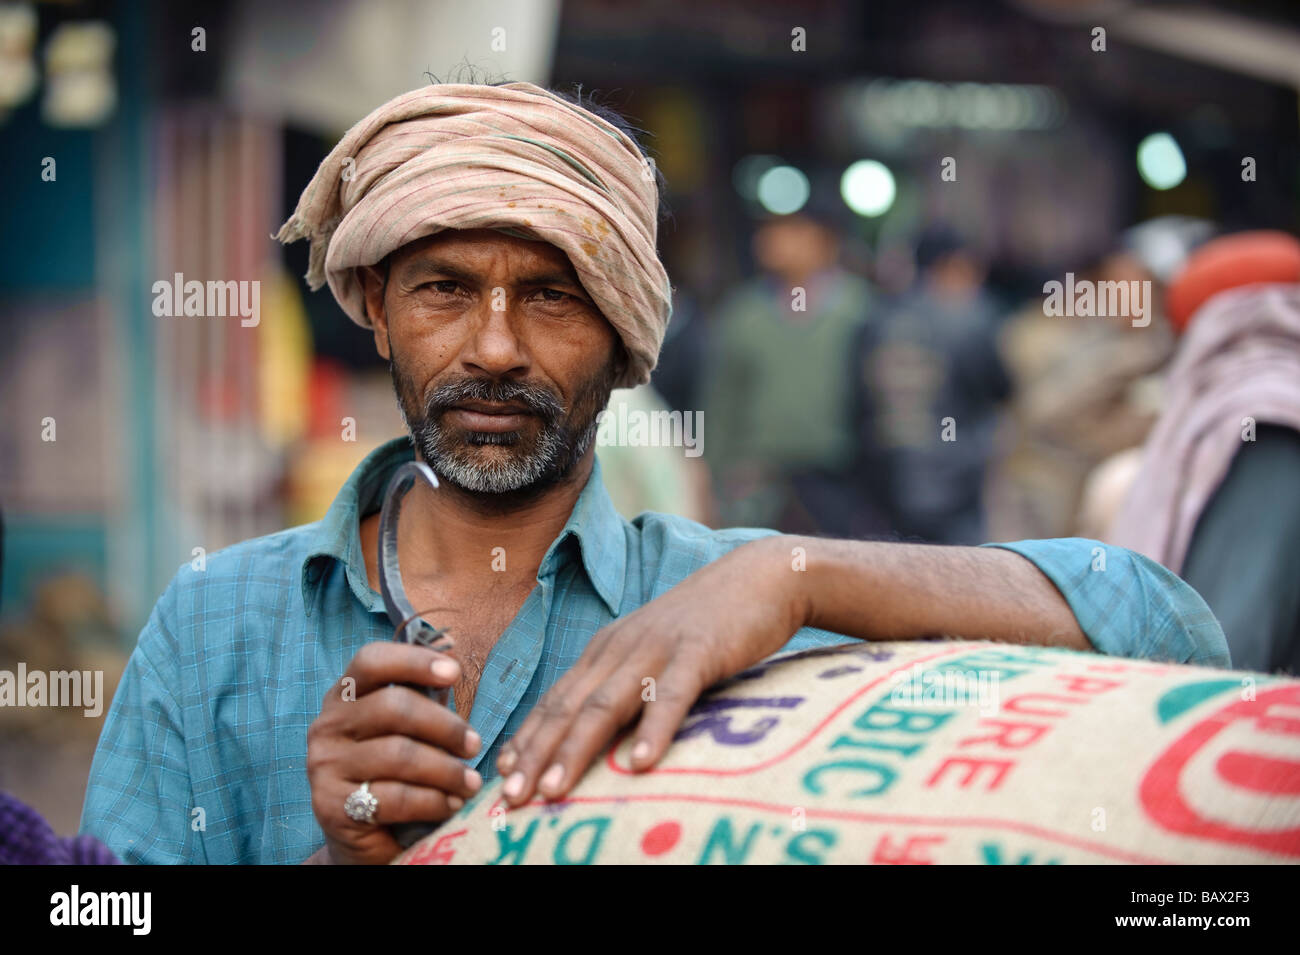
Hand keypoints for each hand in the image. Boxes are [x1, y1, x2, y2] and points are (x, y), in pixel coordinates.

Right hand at [306, 641, 483, 863]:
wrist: (364, 840)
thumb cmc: (395, 774)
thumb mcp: (409, 730)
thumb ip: (424, 694)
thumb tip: (450, 646)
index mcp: (344, 697)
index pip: (371, 661)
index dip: (413, 660)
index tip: (455, 672)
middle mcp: (327, 726)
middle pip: (393, 707)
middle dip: (445, 725)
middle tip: (475, 744)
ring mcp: (324, 766)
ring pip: (399, 754)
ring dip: (447, 769)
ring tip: (471, 783)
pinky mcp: (332, 807)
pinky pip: (395, 797)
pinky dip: (433, 801)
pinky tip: (451, 805)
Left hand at [495, 535, 803, 805]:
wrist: (760, 577)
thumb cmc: (709, 625)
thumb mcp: (656, 653)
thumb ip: (628, 686)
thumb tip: (606, 739)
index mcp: (607, 649)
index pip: (555, 699)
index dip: (526, 738)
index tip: (500, 777)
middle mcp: (620, 648)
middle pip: (567, 706)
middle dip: (534, 754)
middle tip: (509, 798)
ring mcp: (656, 648)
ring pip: (605, 704)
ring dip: (576, 749)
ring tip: (553, 790)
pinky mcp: (697, 651)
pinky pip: (670, 695)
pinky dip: (653, 729)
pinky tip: (641, 765)